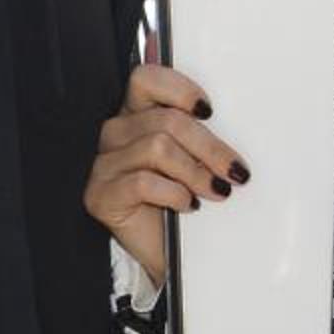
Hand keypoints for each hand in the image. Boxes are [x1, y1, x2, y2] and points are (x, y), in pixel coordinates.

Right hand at [87, 63, 247, 277]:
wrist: (168, 255)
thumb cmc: (184, 201)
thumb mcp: (196, 160)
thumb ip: (201, 132)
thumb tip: (232, 118)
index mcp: (136, 114)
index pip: (145, 79)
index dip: (179, 89)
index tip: (209, 111)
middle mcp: (115, 134)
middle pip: (165, 121)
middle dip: (209, 147)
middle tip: (235, 171)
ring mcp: (104, 165)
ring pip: (157, 148)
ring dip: (195, 172)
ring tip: (216, 191)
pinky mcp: (99, 195)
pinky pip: (141, 182)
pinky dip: (174, 193)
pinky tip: (188, 205)